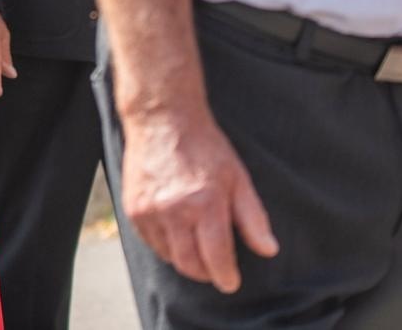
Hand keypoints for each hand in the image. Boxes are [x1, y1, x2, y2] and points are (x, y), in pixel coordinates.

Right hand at [120, 105, 277, 293]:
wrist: (162, 119)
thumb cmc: (205, 147)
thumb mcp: (238, 178)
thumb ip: (253, 217)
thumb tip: (268, 250)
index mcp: (205, 203)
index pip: (216, 257)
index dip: (226, 276)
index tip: (231, 282)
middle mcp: (174, 211)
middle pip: (190, 264)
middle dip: (206, 273)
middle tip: (216, 269)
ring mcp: (150, 210)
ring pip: (169, 256)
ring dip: (185, 259)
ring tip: (197, 248)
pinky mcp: (133, 209)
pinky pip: (151, 242)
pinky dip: (165, 246)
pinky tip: (177, 234)